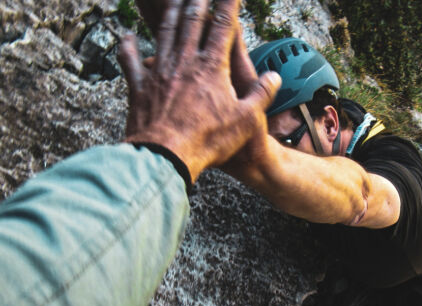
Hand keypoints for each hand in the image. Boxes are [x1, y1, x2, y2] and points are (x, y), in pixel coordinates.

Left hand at [118, 0, 280, 181]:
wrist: (166, 155)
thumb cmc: (208, 139)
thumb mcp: (246, 121)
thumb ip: (261, 95)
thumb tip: (274, 77)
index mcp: (211, 67)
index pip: (223, 27)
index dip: (228, 5)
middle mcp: (184, 61)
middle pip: (192, 22)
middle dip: (198, 1)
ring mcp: (159, 71)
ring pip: (165, 33)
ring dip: (171, 13)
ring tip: (176, 0)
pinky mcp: (139, 86)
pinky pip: (131, 61)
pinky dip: (129, 46)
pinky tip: (128, 36)